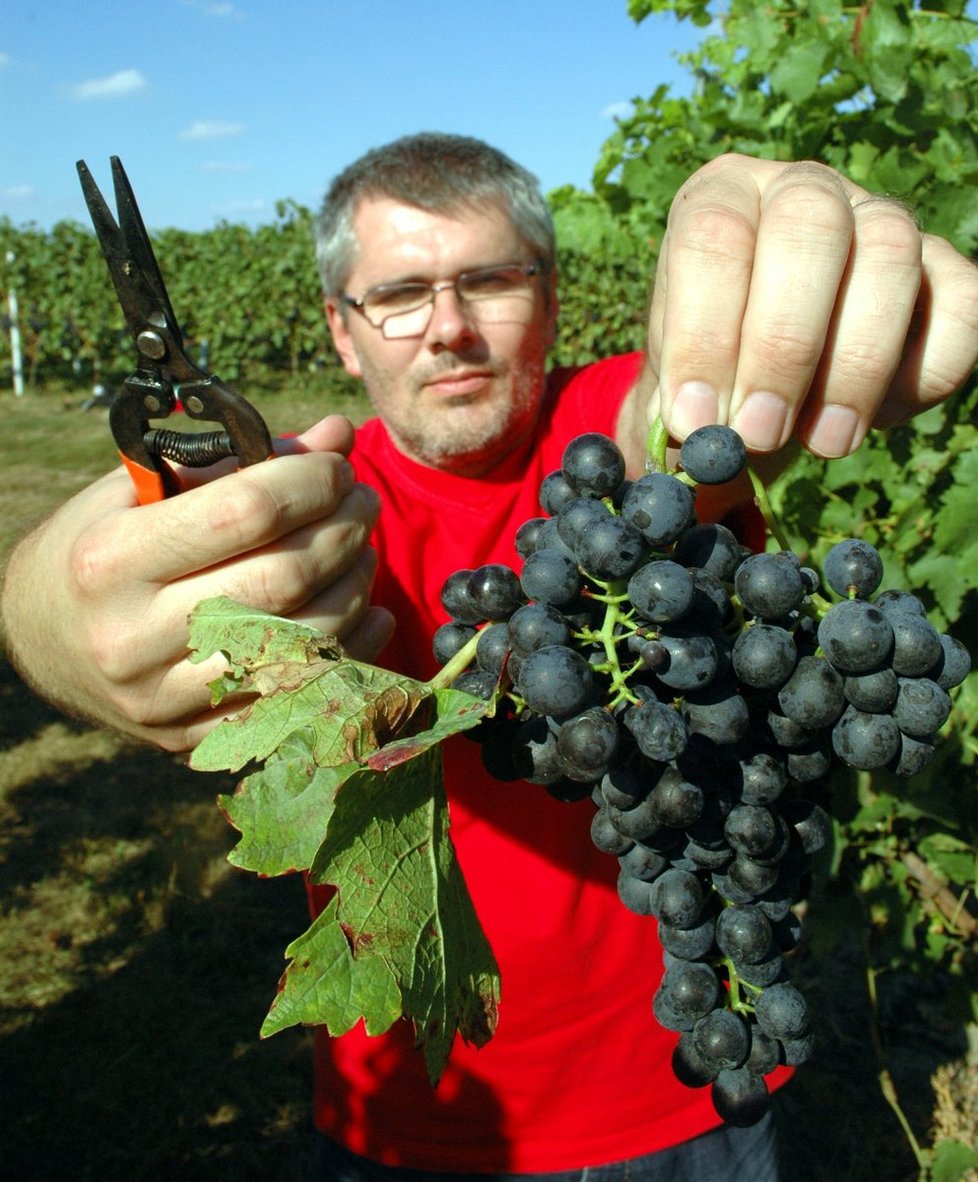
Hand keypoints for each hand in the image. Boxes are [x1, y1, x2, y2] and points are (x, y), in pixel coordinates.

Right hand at [1, 414, 393, 750]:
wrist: (42, 641)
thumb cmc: (99, 546)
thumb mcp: (142, 489)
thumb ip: (235, 462)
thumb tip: (335, 436)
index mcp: (110, 562)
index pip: (242, 513)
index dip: (309, 483)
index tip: (337, 467)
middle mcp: (131, 639)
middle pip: (281, 582)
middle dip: (343, 532)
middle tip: (363, 504)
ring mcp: (163, 700)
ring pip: (301, 647)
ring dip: (354, 589)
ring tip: (362, 551)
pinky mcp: (194, 740)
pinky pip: (300, 700)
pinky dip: (352, 653)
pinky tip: (368, 613)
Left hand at [647, 153, 977, 456]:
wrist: (759, 388)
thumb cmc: (709, 379)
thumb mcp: (679, 388)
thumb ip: (684, 407)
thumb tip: (703, 434)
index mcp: (721, 198)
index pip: (713, 235)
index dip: (703, 333)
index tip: (696, 418)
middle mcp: (802, 189)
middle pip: (810, 224)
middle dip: (782, 345)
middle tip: (759, 433)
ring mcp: (880, 218)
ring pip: (891, 255)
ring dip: (855, 366)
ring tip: (820, 443)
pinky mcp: (944, 269)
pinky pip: (962, 308)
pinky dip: (924, 374)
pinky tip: (878, 417)